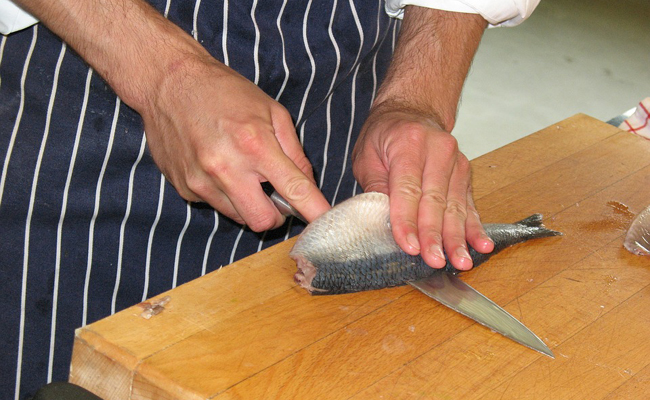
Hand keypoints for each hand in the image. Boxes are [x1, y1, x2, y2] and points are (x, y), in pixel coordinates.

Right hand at [142, 56, 330, 230]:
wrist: (169, 83)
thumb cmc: (225, 92)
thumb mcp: (271, 111)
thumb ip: (294, 152)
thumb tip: (308, 184)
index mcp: (255, 145)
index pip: (294, 190)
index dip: (314, 210)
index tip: (324, 220)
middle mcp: (226, 168)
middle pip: (262, 221)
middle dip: (275, 214)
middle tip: (274, 195)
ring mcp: (201, 181)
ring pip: (238, 217)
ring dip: (248, 203)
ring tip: (241, 172)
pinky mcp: (185, 188)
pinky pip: (215, 205)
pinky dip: (224, 195)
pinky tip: (217, 167)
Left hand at [351, 6, 489, 268]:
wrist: (412, 110)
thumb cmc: (385, 135)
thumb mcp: (367, 156)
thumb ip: (375, 187)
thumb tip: (382, 222)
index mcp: (409, 143)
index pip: (408, 189)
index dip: (408, 221)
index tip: (410, 247)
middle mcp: (438, 150)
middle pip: (436, 200)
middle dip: (435, 235)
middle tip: (435, 262)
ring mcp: (456, 162)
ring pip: (456, 206)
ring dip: (458, 238)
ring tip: (460, 262)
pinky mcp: (465, 174)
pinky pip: (469, 204)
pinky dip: (474, 227)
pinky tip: (481, 246)